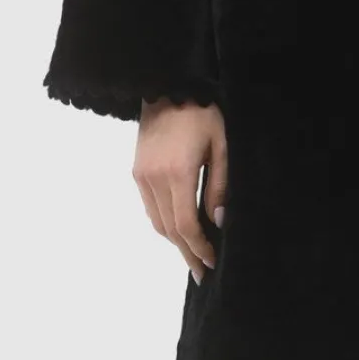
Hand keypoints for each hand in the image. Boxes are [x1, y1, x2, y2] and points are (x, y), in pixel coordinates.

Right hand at [133, 98, 227, 281]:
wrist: (167, 87)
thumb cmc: (203, 114)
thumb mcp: (222, 147)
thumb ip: (220, 186)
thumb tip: (217, 221)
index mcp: (178, 173)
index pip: (186, 224)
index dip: (200, 246)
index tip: (213, 260)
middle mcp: (154, 179)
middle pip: (170, 229)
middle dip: (188, 253)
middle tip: (203, 272)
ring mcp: (141, 176)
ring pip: (157, 222)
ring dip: (175, 242)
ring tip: (192, 257)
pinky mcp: (136, 171)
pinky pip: (150, 208)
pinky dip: (164, 224)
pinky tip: (179, 231)